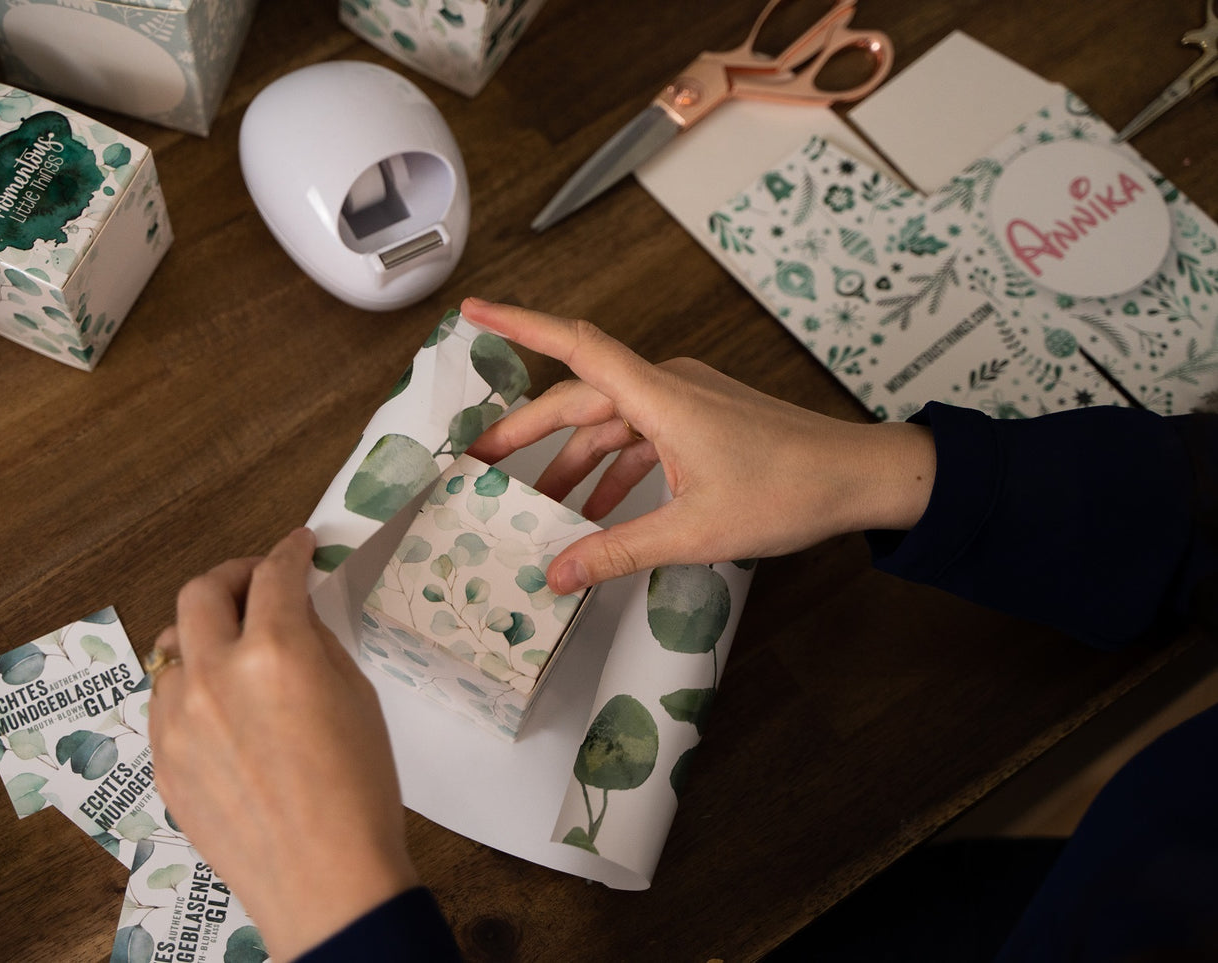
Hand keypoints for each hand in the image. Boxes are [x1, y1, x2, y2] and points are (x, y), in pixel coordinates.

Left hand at [148, 528, 416, 959]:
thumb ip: (317, 642)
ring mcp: (177, 719)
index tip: (298, 547)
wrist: (325, 880)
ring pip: (172, 646)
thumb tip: (295, 613)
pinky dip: (190, 687)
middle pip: (199, 591)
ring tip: (235, 650)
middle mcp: (213, 675)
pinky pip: (165, 700)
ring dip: (204, 634)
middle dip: (232, 575)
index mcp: (275, 652)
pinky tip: (223, 708)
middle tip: (257, 582)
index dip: (289, 550)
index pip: (273, 574)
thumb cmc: (358, 791)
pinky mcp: (162, 758)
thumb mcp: (356, 697)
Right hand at [462, 299, 936, 593]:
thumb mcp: (694, 532)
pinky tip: (600, 510)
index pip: (574, 346)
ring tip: (538, 507)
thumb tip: (557, 574)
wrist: (861, 478)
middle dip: (527, 433)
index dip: (517, 325)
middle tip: (481, 462)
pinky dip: (614, 469)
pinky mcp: (702, 420)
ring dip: (573, 463)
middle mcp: (668, 386)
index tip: (472, 310)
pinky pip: (641, 436)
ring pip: (609, 423)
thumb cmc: (789, 492)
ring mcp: (687, 401)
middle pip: (578, 398)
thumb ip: (618, 550)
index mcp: (660, 396)